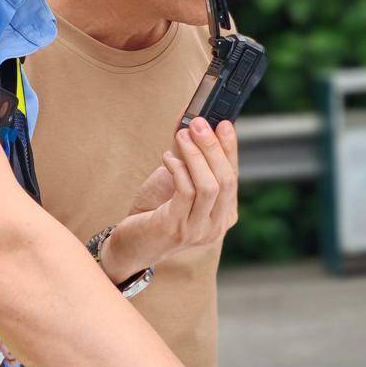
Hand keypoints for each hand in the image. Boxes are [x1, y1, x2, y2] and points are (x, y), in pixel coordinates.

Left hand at [102, 118, 238, 283]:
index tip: (224, 123)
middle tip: (199, 124)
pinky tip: (167, 158)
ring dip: (196, 155)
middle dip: (213, 148)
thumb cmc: (156, 211)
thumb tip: (193, 121)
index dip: (230, 148)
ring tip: (182, 135)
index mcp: (224, 215)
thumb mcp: (180, 182)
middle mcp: (217, 226)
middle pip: (226, 180)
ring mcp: (198, 230)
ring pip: (210, 186)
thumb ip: (190, 157)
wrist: (131, 244)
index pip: (234, 175)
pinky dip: (179, 169)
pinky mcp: (177, 228)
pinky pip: (187, 191)